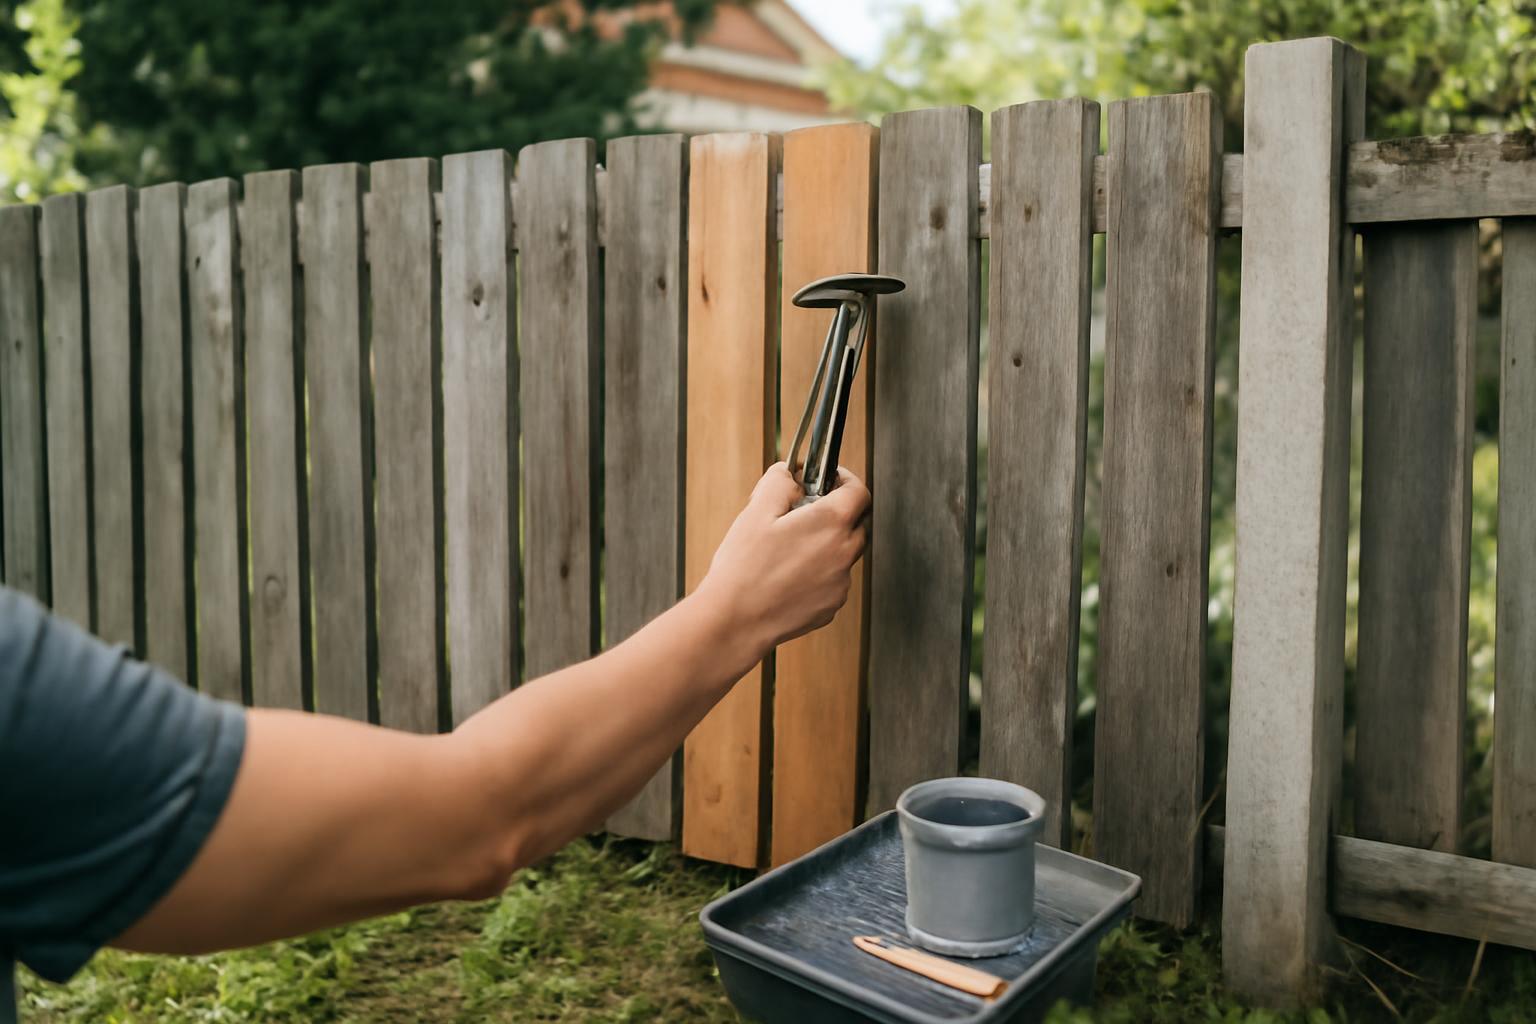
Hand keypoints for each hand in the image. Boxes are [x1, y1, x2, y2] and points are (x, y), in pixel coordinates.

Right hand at [698, 462, 870, 656]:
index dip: (845, 479)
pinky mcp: (831, 606)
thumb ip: (780, 482)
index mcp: (831, 524)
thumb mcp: (756, 511)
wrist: (736, 621)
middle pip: (857, 522)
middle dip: (838, 511)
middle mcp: (844, 553)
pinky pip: (834, 579)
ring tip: (790, 547)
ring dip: (828, 543)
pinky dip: (820, 571)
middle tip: (806, 512)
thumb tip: (791, 473)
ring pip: (845, 553)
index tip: (829, 479)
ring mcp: (840, 583)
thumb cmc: (744, 568)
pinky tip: (789, 574)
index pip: (859, 491)